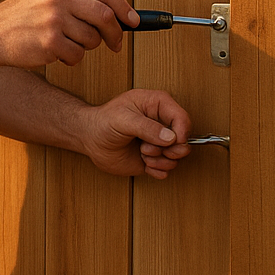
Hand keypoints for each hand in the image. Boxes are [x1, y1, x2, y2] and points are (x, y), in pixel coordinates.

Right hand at [0, 0, 137, 67]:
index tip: (134, 21)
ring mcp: (53, 19)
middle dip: (115, 33)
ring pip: (92, 38)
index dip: (124, 7)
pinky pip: (78, 55)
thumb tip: (120, 14)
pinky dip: (71, 59)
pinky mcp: (49, 42)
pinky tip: (55, 52)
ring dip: (86, 46)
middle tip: (115, 43)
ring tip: (67, 43)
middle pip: (105, 15)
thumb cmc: (23, 16)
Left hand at [76, 89, 191, 177]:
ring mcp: (159, 141)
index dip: (180, 133)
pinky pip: (168, 169)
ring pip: (177, 156)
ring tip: (143, 153)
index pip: (182, 118)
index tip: (170, 143)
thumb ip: (146, 127)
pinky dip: (157, 170)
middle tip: (148, 149)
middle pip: (184, 140)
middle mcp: (162, 123)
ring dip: (160, 160)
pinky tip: (144, 163)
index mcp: (157, 105)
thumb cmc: (103, 122)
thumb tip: (170, 138)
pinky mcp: (155, 157)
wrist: (90, 139)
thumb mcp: (122, 119)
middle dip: (169, 149)